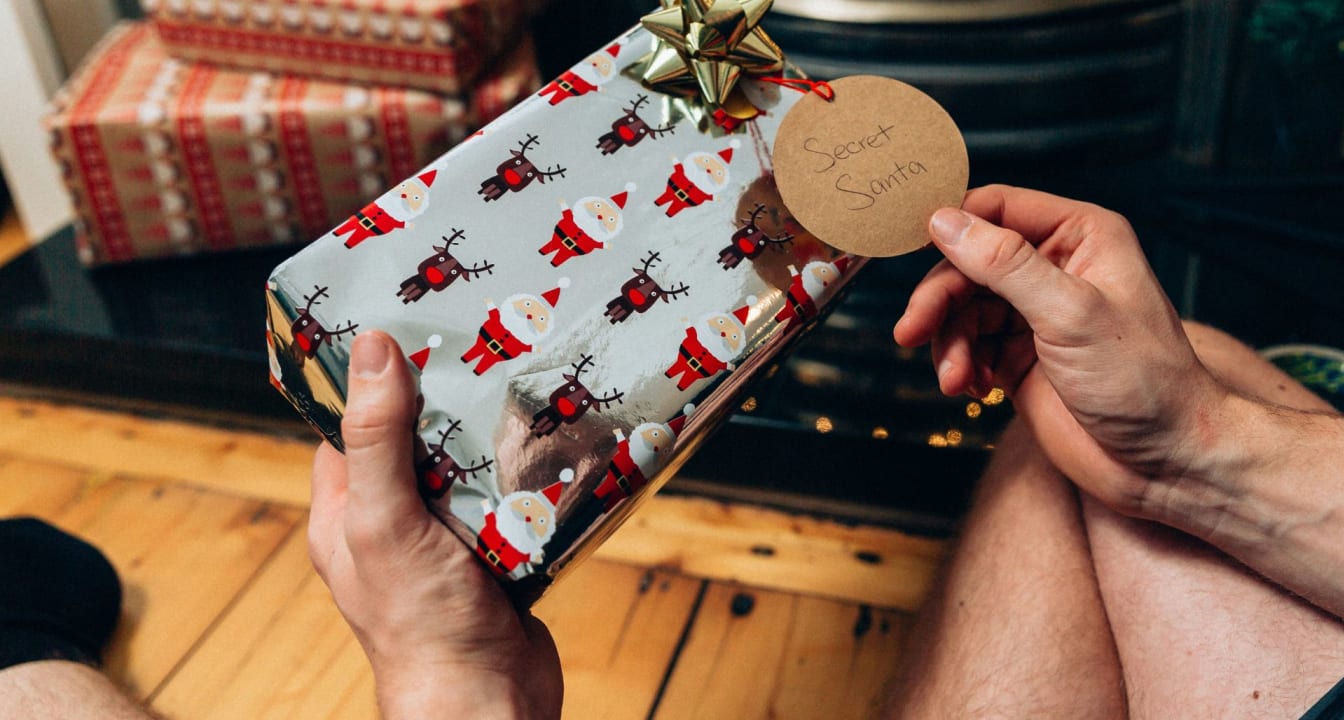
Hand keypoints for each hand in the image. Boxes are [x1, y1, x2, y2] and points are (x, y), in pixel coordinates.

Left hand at [309, 331, 561, 719]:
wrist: (489, 701)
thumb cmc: (421, 625)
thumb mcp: (385, 521)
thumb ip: (376, 440)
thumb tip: (370, 350)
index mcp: (346, 513)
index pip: (348, 426)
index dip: (369, 378)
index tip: (402, 326)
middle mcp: (392, 523)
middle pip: (414, 439)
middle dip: (442, 398)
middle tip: (476, 343)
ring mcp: (444, 540)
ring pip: (466, 466)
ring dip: (489, 433)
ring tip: (517, 378)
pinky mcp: (494, 554)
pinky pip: (507, 497)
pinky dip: (524, 472)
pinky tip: (546, 441)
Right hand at [894, 185, 1226, 516]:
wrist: (1163, 461)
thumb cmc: (1144, 381)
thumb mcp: (1071, 313)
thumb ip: (1005, 265)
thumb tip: (945, 222)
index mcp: (1080, 236)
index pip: (997, 208)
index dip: (951, 224)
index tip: (909, 247)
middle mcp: (1054, 267)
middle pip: (967, 261)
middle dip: (938, 299)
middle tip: (912, 331)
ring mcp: (1034, 313)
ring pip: (960, 308)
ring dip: (948, 342)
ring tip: (955, 379)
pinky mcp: (1018, 357)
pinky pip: (967, 345)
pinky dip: (959, 366)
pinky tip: (972, 389)